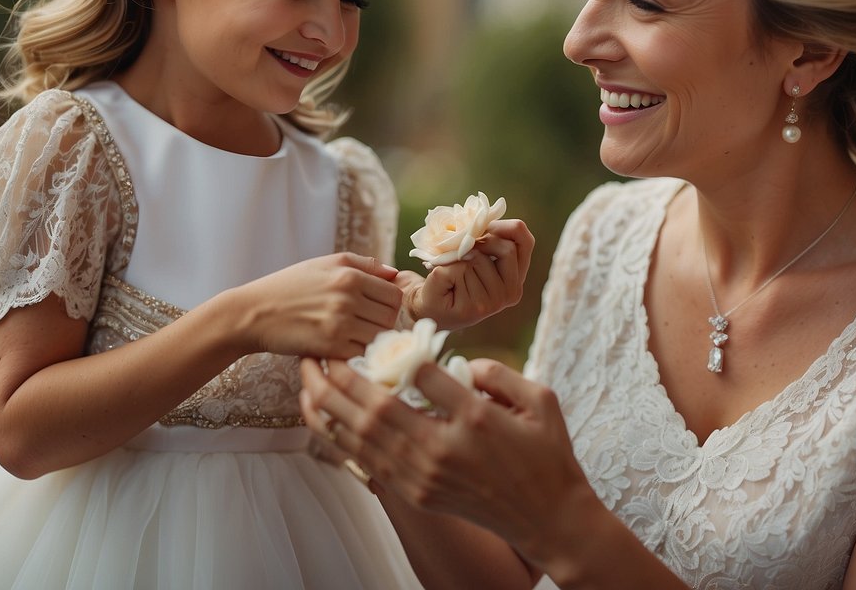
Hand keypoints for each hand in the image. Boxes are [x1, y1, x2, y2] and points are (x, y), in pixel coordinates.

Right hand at [229, 252, 401, 359]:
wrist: (253, 313)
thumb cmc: (289, 286)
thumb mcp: (324, 263)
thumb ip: (364, 265)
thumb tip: (394, 273)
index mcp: (349, 275)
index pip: (395, 294)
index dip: (388, 303)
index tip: (375, 309)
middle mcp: (347, 298)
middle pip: (390, 318)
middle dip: (381, 323)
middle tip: (364, 324)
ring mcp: (339, 324)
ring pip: (378, 338)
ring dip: (369, 340)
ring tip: (352, 336)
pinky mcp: (330, 347)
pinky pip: (360, 353)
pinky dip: (354, 353)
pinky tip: (340, 347)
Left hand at [299, 356, 595, 564]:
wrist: (547, 517)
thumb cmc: (547, 455)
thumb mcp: (541, 401)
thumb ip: (500, 372)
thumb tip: (460, 362)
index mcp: (476, 419)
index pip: (424, 376)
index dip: (402, 354)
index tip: (390, 338)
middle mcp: (443, 449)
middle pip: (377, 407)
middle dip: (340, 377)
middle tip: (319, 351)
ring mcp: (425, 476)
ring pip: (362, 437)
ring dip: (328, 405)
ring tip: (308, 377)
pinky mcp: (416, 494)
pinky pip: (366, 462)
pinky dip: (339, 438)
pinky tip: (323, 417)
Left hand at [403, 219, 533, 328]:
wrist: (430, 306)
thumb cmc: (455, 274)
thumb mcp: (477, 254)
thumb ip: (488, 239)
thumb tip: (485, 221)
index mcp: (516, 276)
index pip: (526, 242)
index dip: (507, 227)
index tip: (487, 226)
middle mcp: (511, 291)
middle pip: (506, 249)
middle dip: (482, 242)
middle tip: (464, 248)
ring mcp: (494, 302)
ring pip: (479, 259)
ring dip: (459, 257)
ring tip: (452, 269)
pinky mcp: (474, 308)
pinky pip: (458, 270)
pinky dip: (444, 268)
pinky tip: (444, 281)